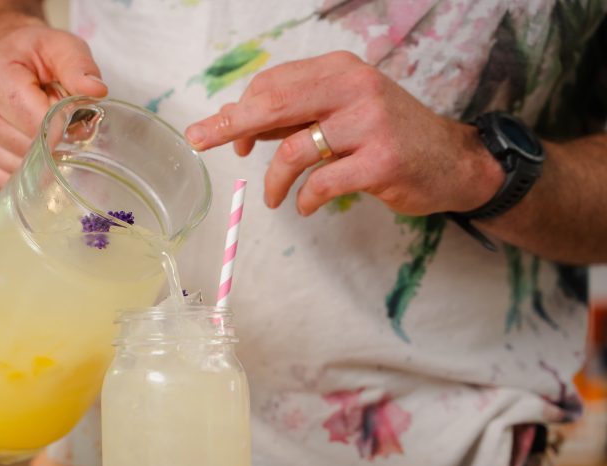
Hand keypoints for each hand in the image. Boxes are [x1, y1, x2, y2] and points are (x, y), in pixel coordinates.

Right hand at [0, 25, 107, 187]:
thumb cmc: (33, 56)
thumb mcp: (60, 46)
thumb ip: (79, 66)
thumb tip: (95, 91)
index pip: (38, 124)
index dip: (64, 129)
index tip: (75, 123)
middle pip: (27, 149)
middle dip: (52, 145)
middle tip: (60, 128)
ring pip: (15, 169)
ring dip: (37, 161)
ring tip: (39, 134)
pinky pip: (1, 180)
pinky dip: (21, 173)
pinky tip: (26, 151)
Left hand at [184, 51, 503, 216]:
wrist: (452, 160)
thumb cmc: (387, 136)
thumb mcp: (340, 114)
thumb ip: (293, 115)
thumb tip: (234, 120)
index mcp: (339, 70)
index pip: (273, 83)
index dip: (242, 111)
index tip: (227, 136)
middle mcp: (353, 88)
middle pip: (272, 104)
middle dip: (230, 127)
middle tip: (202, 142)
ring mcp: (369, 123)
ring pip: (293, 150)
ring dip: (274, 181)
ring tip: (273, 198)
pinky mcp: (380, 161)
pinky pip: (321, 183)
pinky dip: (305, 200)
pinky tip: (306, 208)